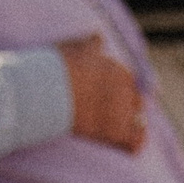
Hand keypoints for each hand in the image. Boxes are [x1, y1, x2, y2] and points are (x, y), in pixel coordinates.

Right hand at [60, 35, 144, 153]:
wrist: (45, 89)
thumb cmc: (55, 67)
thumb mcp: (75, 47)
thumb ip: (90, 42)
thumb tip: (99, 36)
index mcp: (116, 67)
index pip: (128, 81)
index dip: (121, 91)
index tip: (111, 97)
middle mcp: (123, 87)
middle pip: (135, 101)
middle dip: (128, 107)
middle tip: (115, 117)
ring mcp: (120, 110)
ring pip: (138, 121)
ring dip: (133, 126)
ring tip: (126, 133)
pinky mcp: (114, 131)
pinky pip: (134, 141)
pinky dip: (134, 144)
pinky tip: (132, 147)